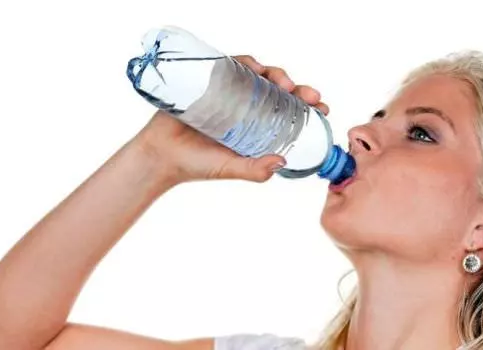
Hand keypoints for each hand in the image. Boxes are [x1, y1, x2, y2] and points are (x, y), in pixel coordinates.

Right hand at [132, 55, 329, 183]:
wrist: (160, 155)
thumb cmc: (197, 165)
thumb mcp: (231, 169)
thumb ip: (255, 170)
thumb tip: (282, 162)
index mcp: (259, 128)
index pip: (290, 113)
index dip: (308, 108)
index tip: (322, 108)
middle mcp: (248, 108)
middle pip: (280, 91)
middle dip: (299, 90)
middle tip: (308, 95)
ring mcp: (231, 93)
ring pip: (261, 76)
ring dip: (277, 74)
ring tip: (283, 82)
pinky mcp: (212, 81)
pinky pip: (232, 65)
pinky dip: (246, 62)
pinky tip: (255, 67)